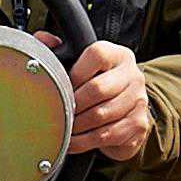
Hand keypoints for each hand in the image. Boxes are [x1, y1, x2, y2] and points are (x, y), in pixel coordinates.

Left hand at [39, 34, 151, 159]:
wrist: (127, 107)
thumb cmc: (99, 83)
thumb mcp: (82, 64)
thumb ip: (60, 50)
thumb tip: (42, 40)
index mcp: (118, 55)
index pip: (97, 55)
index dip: (75, 72)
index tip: (63, 84)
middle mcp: (133, 75)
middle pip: (98, 89)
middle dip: (73, 103)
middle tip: (58, 110)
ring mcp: (139, 100)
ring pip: (101, 115)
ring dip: (77, 124)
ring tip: (63, 127)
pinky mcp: (139, 124)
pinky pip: (107, 135)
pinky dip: (84, 141)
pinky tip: (73, 140)